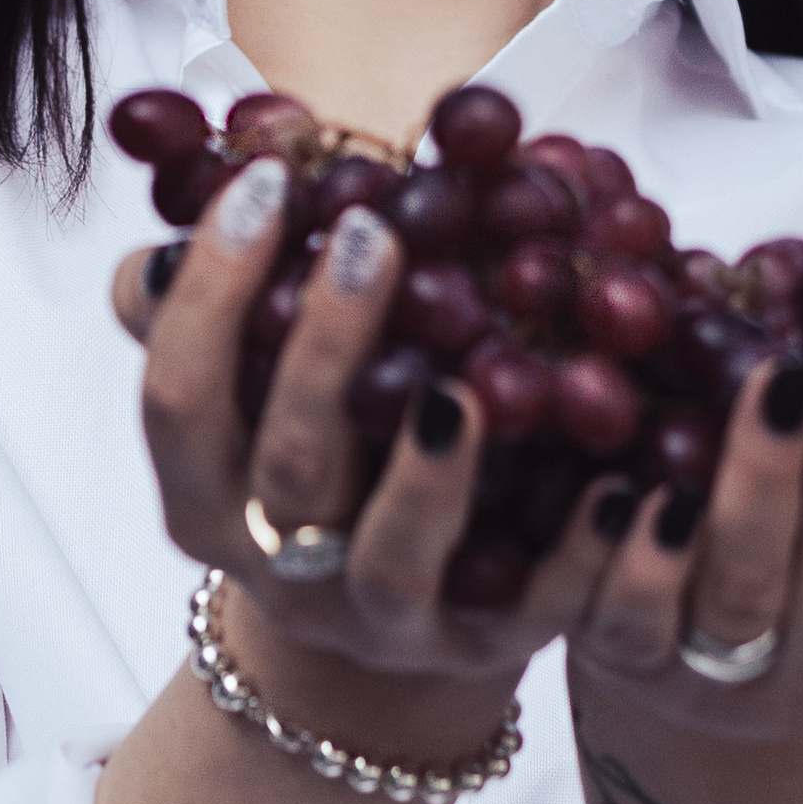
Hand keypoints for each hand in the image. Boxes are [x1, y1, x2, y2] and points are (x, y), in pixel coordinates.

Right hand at [112, 159, 635, 725]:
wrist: (402, 609)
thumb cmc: (329, 453)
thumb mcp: (264, 386)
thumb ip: (228, 292)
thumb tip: (231, 160)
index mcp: (210, 495)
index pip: (179, 400)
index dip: (208, 295)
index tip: (266, 183)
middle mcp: (284, 567)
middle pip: (287, 473)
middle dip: (321, 352)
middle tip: (368, 237)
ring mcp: (385, 617)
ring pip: (390, 560)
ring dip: (428, 475)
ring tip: (463, 388)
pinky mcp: (487, 644)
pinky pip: (537, 612)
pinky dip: (580, 555)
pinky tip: (624, 488)